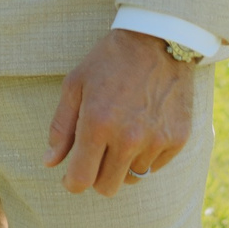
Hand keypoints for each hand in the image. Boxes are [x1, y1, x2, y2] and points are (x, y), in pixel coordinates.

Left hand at [44, 29, 198, 196]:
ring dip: (123, 164)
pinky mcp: (178, 139)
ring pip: (132, 178)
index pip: (81, 180)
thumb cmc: (109, 61)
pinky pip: (155, 166)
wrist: (158, 40)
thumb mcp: (75, 85)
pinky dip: (146, 155)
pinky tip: (143, 128)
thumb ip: (61, 127)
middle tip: (96, 154)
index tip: (71, 175)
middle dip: (96, 175)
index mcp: (97, 124)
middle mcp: (128, 138)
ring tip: (122, 134)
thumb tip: (50, 162)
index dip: (72, 182)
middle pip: (107, 187)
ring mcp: (156, 140)